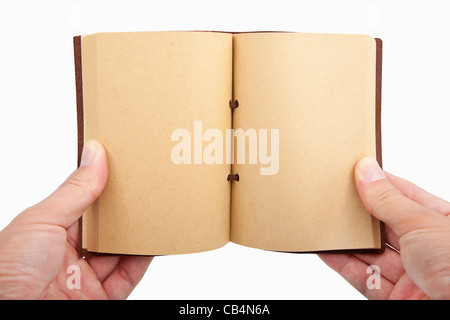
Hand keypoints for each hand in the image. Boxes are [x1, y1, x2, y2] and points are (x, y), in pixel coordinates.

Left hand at [0, 140, 151, 298]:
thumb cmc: (7, 273)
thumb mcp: (42, 221)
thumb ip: (74, 191)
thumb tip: (95, 154)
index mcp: (47, 234)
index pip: (83, 205)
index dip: (103, 187)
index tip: (124, 167)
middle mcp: (66, 257)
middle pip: (105, 230)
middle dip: (124, 211)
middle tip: (144, 189)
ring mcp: (84, 279)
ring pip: (119, 252)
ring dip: (136, 234)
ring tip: (153, 211)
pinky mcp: (101, 299)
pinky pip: (128, 277)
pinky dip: (143, 260)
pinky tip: (152, 242)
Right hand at [319, 157, 449, 299]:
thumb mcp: (422, 224)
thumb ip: (389, 200)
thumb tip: (366, 171)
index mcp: (442, 224)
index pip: (405, 197)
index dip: (379, 183)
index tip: (355, 170)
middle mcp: (427, 249)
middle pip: (384, 225)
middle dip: (359, 212)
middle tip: (335, 195)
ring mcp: (411, 275)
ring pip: (371, 253)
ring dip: (348, 239)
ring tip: (326, 221)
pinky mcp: (395, 298)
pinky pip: (363, 278)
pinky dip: (342, 264)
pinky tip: (328, 250)